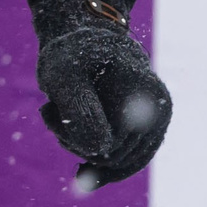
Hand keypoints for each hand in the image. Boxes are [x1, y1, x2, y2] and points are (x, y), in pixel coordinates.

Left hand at [33, 0, 171, 188]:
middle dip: (77, 143)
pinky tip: (75, 144)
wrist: (91, 43)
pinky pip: (126, 163)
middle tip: (52, 112)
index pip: (105, 144)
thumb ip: (79, 110)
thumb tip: (100, 149)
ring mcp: (158, 124)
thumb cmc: (73, 55)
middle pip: (113, 157)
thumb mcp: (62, 75)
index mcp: (142, 92)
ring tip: (65, 118)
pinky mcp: (151, 134)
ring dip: (85, 149)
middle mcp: (158, 110)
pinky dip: (98, 158)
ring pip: (117, 164)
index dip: (72, 137)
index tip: (47, 110)